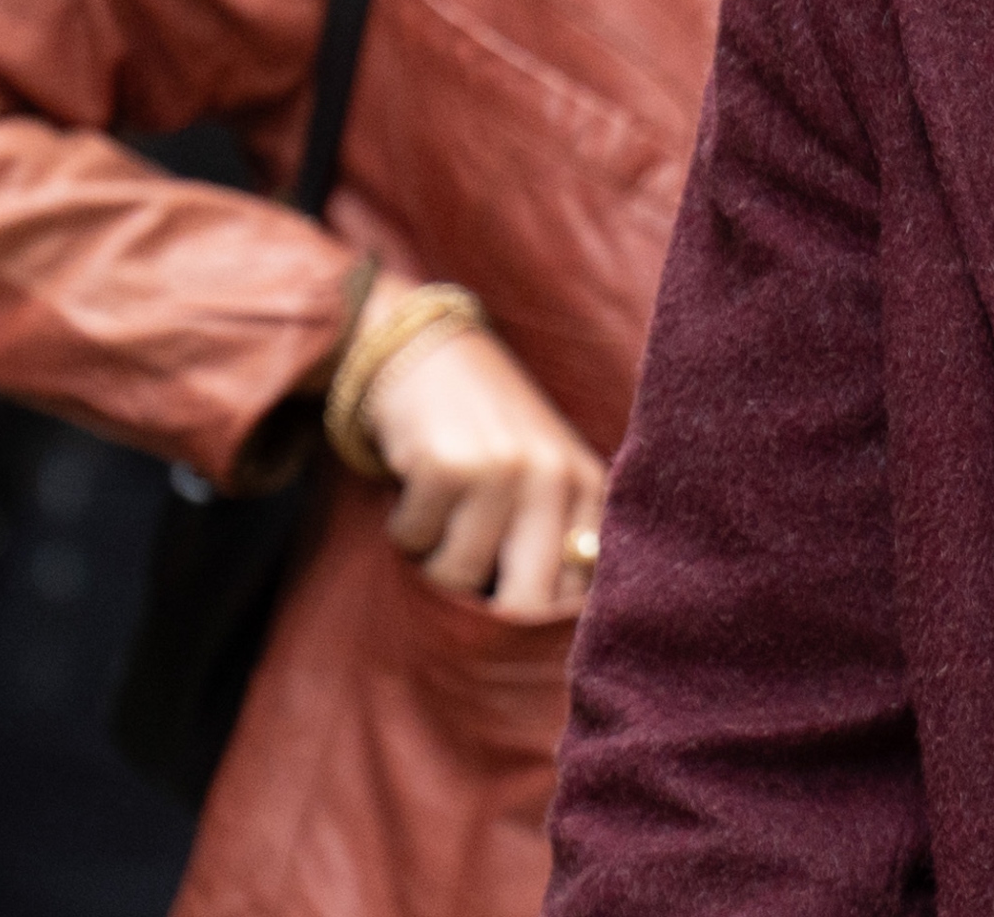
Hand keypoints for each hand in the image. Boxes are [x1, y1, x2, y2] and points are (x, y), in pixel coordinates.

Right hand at [360, 320, 605, 620]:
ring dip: (433, 558)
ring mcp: (503, 471)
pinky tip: (416, 487)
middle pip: (524, 604)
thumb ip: (554, 542)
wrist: (427, 352)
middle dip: (482, 612)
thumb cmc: (487, 431)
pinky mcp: (448, 466)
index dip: (536, 625)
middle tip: (463, 582)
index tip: (505, 616)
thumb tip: (538, 641)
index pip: (580, 596)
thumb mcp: (541, 475)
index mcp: (589, 489)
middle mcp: (555, 479)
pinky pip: (414, 541)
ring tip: (441, 514)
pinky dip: (404, 528)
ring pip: (457, 576)